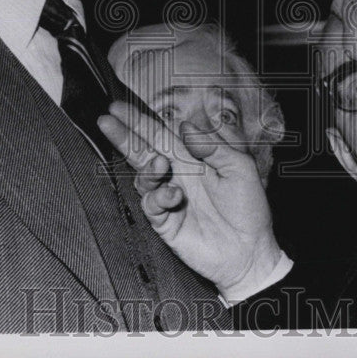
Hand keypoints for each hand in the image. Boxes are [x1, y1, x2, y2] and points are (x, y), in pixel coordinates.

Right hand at [99, 101, 280, 297]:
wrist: (250, 251)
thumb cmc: (249, 208)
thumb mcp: (240, 168)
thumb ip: (213, 146)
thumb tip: (185, 126)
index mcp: (193, 157)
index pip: (161, 133)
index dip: (139, 120)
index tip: (118, 106)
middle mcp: (177, 174)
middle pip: (143, 150)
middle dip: (123, 135)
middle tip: (106, 120)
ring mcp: (169, 198)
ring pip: (143, 176)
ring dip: (147, 167)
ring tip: (160, 163)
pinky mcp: (166, 222)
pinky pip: (151, 205)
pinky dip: (158, 197)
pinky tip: (173, 195)